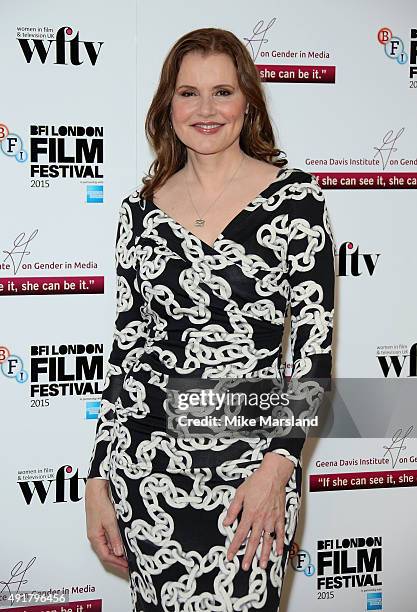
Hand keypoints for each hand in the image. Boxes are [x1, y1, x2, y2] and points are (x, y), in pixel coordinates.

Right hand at [85, 479, 128, 574]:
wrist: (96, 489)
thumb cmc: (99, 502)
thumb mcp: (110, 521)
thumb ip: (115, 537)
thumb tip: (118, 552)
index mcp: (95, 537)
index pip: (106, 557)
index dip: (117, 564)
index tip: (127, 567)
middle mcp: (95, 536)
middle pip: (106, 554)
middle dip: (118, 562)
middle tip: (129, 566)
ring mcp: (99, 531)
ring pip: (108, 548)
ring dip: (117, 554)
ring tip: (128, 558)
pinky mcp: (102, 526)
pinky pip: (109, 540)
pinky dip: (116, 545)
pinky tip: (123, 545)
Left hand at [222, 453, 294, 570]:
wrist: (273, 475)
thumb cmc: (257, 482)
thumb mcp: (240, 493)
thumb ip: (232, 509)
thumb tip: (226, 522)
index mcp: (249, 514)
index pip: (240, 534)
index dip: (234, 546)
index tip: (230, 554)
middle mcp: (261, 519)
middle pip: (253, 541)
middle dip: (248, 555)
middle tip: (246, 566)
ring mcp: (271, 519)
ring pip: (267, 540)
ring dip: (264, 554)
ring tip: (262, 565)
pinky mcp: (280, 517)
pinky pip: (280, 533)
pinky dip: (280, 543)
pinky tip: (279, 551)